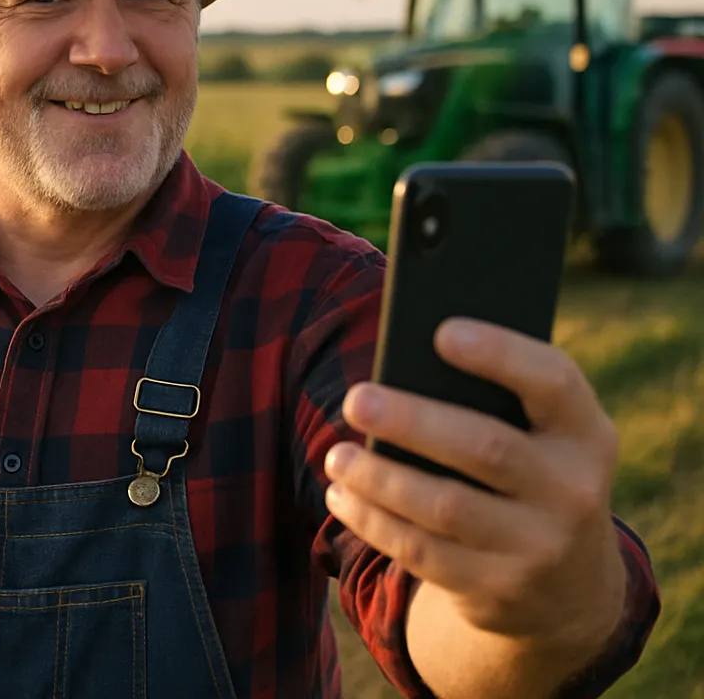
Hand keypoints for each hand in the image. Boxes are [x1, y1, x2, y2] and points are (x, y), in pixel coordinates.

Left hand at [324, 317, 627, 644]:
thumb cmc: (530, 472)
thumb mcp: (542, 436)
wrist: (569, 588)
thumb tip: (405, 361)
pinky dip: (374, 521)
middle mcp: (574, 491)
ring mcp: (540, 549)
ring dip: (380, 478)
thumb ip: (497, 399)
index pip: (554, 382)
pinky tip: (343, 494)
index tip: (441, 332)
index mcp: (586, 433)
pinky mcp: (498, 591)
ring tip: (337, 455)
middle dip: (413, 422)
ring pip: (445, 508)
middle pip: (486, 448)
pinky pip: (424, 554)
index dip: (500, 353)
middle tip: (355, 399)